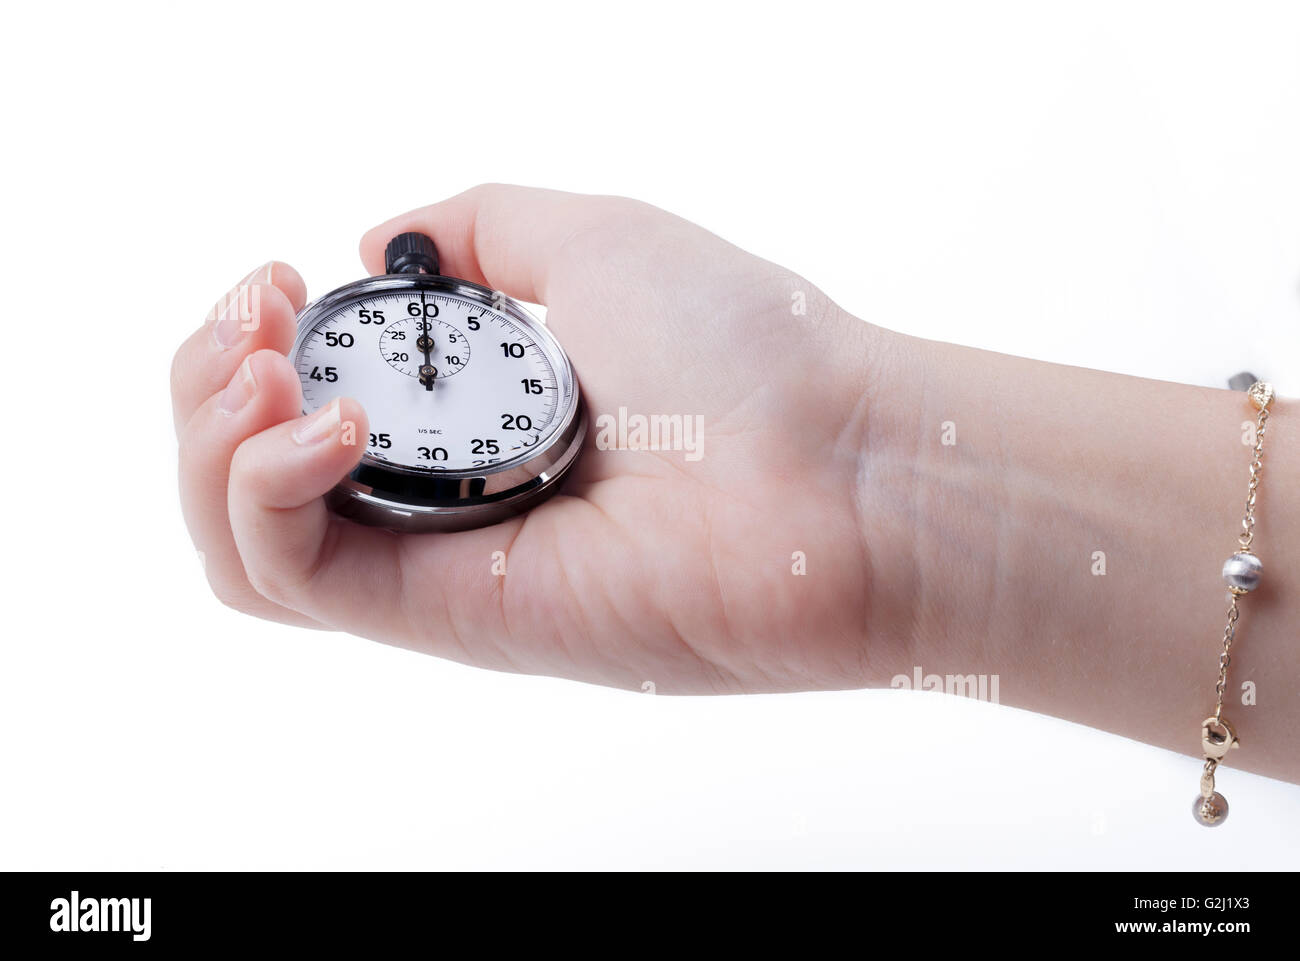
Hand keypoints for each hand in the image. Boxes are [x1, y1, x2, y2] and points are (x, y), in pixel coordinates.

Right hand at [171, 185, 886, 692]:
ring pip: (244, 543)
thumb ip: (479, 228)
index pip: (303, 407)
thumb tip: (377, 243)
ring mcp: (443, 566)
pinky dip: (263, 488)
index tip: (278, 277)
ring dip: (207, 444)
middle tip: (255, 322)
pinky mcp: (450, 617)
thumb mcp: (591, 239)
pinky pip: (293, 580)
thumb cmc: (747, 352)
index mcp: (472, 419)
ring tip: (264, 367)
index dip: (254, 342)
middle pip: (248, 480)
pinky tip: (322, 419)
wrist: (839, 471)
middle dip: (205, 386)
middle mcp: (446, 500)